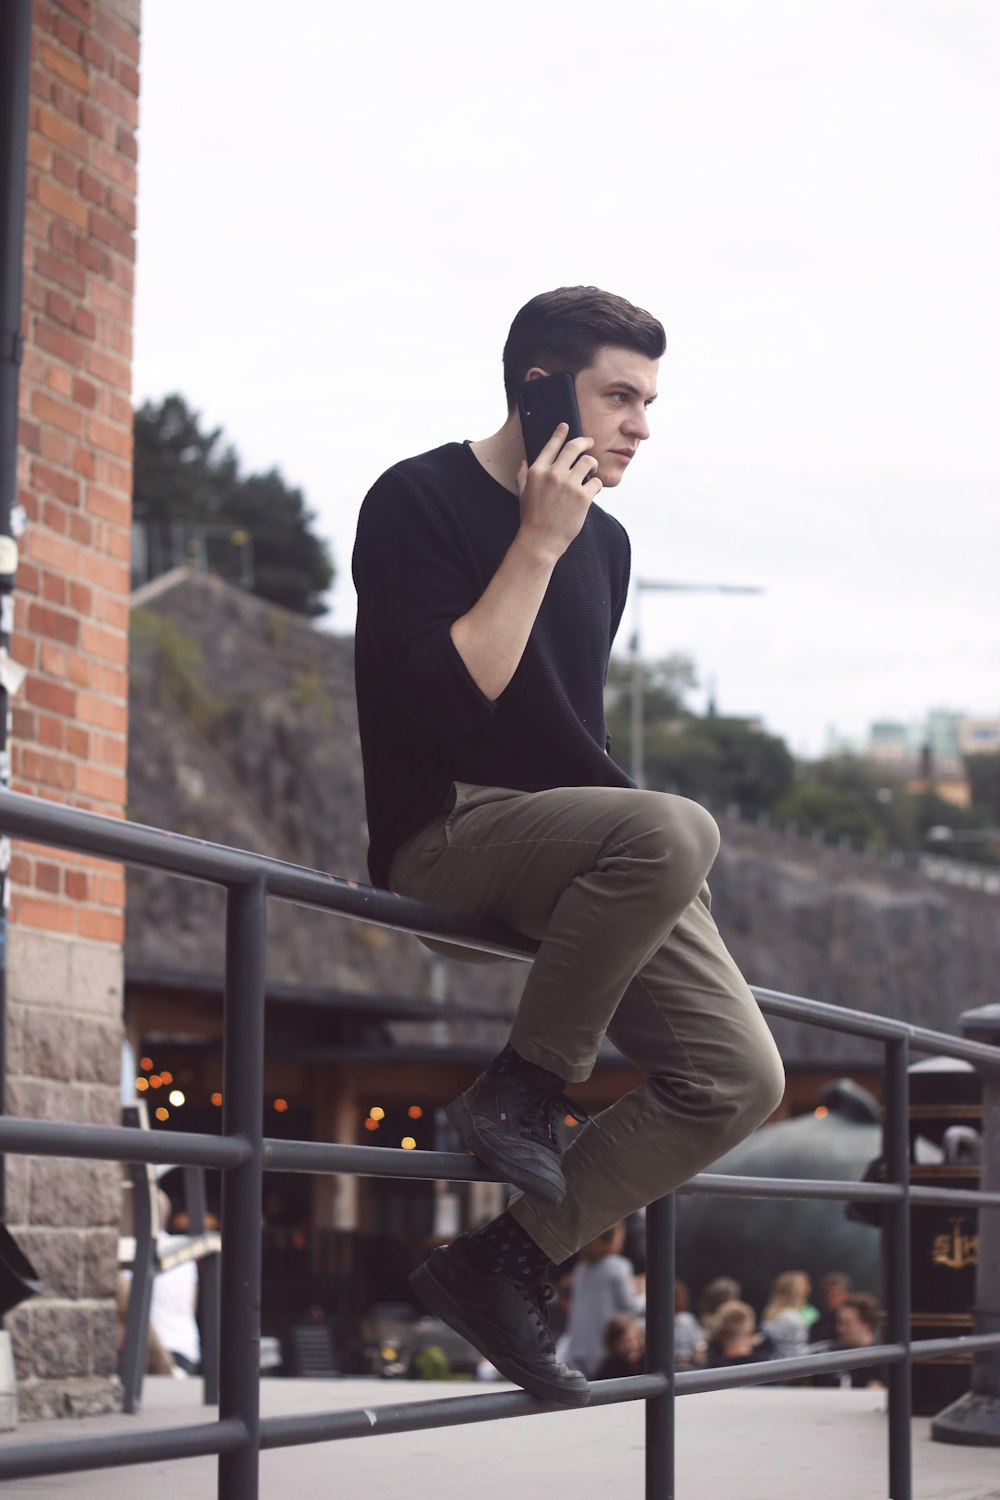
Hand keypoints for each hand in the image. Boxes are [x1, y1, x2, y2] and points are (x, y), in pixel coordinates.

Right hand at [516, 423, 601, 563]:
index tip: (566, 426)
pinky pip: (596, 482)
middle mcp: (553, 474)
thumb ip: (523, 474)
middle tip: (589, 442)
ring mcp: (569, 485)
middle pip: (574, 447)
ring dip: (592, 463)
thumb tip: (525, 461)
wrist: (541, 541)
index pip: (552, 444)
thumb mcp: (522, 493)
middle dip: (584, 441)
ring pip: (589, 461)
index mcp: (537, 471)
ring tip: (592, 469)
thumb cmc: (531, 518)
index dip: (560, 432)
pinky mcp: (583, 497)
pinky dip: (596, 484)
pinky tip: (592, 490)